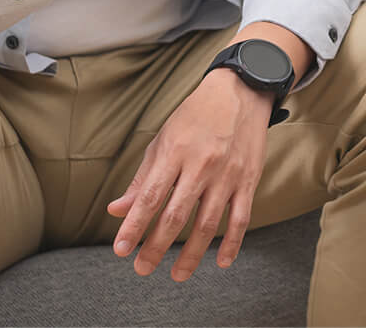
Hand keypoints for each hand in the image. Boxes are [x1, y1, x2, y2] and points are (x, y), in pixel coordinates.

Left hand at [108, 69, 271, 281]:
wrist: (240, 91)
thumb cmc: (195, 116)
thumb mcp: (163, 140)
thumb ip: (142, 178)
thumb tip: (117, 210)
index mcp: (175, 151)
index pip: (150, 197)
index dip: (134, 226)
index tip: (120, 250)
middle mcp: (201, 164)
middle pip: (176, 215)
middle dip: (156, 247)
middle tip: (142, 269)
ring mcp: (227, 173)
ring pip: (207, 223)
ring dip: (191, 254)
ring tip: (178, 275)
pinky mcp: (249, 179)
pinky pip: (241, 217)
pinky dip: (231, 243)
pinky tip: (221, 262)